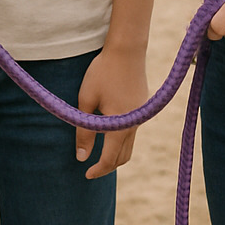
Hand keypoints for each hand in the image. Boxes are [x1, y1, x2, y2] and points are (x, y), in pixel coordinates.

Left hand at [75, 46, 148, 177]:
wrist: (126, 50)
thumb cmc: (102, 73)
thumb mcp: (87, 100)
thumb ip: (84, 131)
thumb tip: (81, 157)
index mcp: (120, 126)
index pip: (110, 159)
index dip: (97, 169)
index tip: (85, 174)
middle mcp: (135, 125)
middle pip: (123, 157)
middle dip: (107, 165)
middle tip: (90, 168)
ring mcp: (141, 117)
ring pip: (129, 145)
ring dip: (115, 153)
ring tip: (97, 152)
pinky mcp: (143, 108)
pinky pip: (132, 131)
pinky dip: (120, 139)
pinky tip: (107, 131)